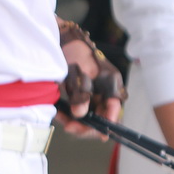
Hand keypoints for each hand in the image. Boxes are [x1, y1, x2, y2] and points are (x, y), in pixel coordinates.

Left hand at [55, 18, 124, 137]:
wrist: (63, 40)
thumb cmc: (73, 53)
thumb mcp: (76, 74)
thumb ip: (80, 95)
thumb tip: (81, 115)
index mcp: (110, 83)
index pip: (114, 107)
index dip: (108, 122)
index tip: (100, 134)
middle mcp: (106, 89)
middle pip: (102, 114)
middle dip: (87, 124)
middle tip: (71, 128)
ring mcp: (95, 91)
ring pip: (90, 114)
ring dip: (77, 121)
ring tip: (62, 121)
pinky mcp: (84, 93)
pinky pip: (81, 108)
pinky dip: (70, 113)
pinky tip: (59, 114)